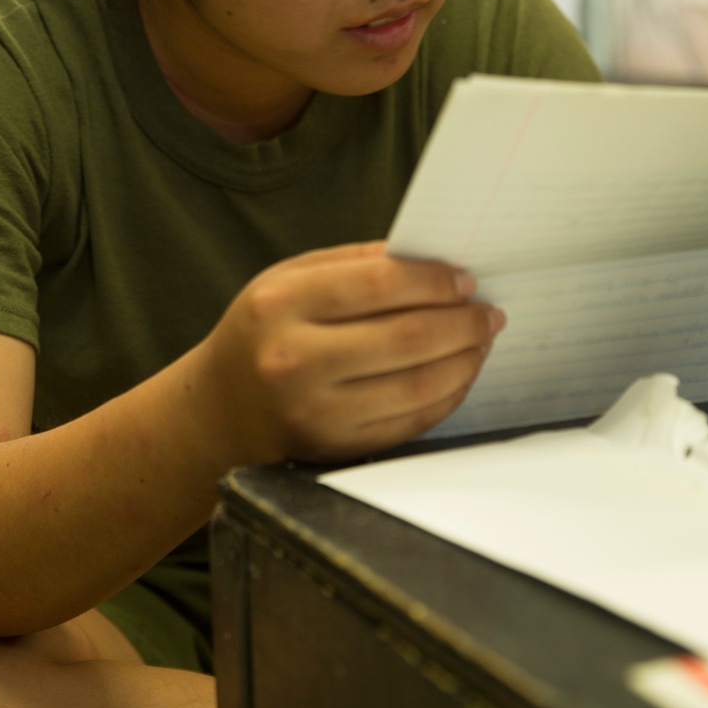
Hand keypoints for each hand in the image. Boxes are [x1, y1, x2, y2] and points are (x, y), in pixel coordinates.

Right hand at [195, 241, 505, 464]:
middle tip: (487, 313)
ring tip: (481, 341)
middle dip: (462, 323)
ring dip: (464, 361)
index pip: (378, 285)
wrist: (219, 409)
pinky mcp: (336, 447)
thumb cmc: (263, 331)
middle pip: (408, 338)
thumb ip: (353, 264)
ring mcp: (316, 411)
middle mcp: (295, 361)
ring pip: (418, 384)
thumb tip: (431, 260)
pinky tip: (458, 374)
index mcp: (281, 305)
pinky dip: (446, 396)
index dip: (433, 282)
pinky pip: (411, 422)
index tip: (464, 280)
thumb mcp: (288, 279)